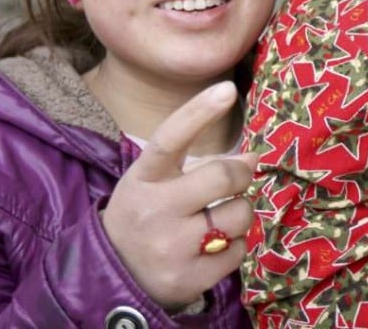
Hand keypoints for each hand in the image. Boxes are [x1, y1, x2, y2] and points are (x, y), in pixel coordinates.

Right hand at [101, 81, 256, 309]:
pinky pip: (239, 251)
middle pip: (222, 176)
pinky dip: (234, 247)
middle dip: (240, 174)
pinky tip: (212, 249)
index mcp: (143, 179)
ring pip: (239, 214)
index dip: (199, 112)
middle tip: (236, 178)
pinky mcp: (189, 279)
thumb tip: (253, 156)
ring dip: (239, 213)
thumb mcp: (155, 182)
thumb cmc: (144, 216)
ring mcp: (171, 247)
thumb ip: (200, 164)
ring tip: (218, 220)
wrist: (114, 277)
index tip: (227, 89)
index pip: (170, 138)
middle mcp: (154, 210)